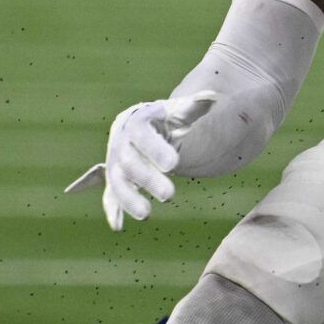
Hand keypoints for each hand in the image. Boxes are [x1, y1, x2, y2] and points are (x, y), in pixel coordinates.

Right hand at [65, 92, 217, 230]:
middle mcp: (120, 142)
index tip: (174, 164)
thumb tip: (213, 97)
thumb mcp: (179, 112)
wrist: (143, 125)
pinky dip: (113, 210)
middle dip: (147, 179)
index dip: (155, 149)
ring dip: (128, 199)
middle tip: (170, 196)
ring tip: (146, 215)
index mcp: (135, 121)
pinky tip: (118, 226)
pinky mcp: (114, 179)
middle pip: (129, 162)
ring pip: (116, 181)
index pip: (141, 134)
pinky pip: (110, 195)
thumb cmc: (165, 118)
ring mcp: (114, 162)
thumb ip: (194, 108)